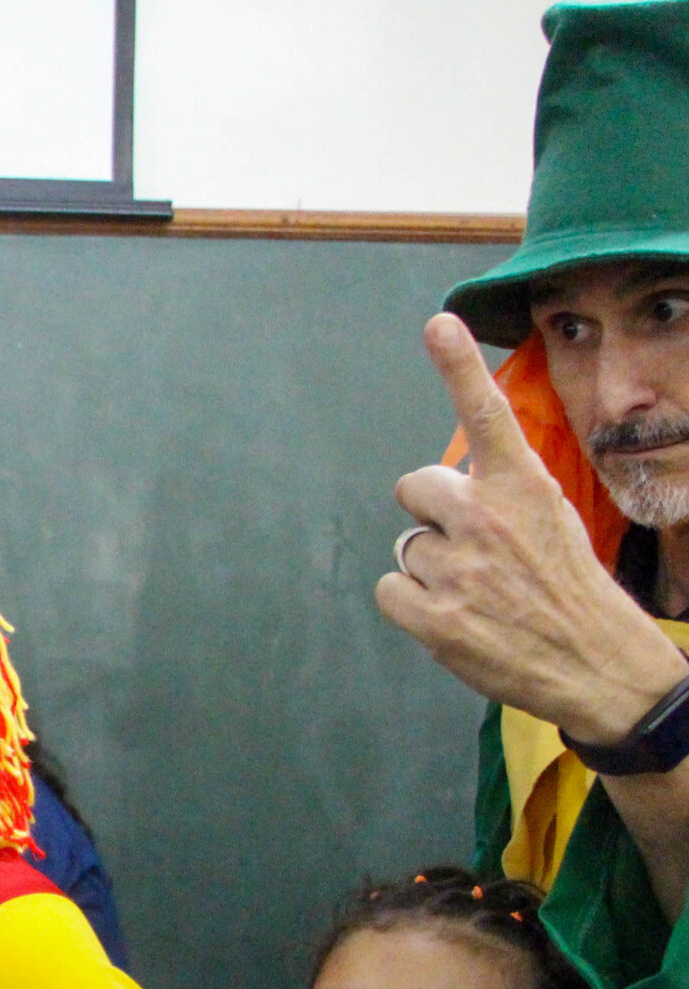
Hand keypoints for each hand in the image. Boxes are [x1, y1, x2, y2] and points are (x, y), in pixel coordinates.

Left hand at [377, 314, 688, 744]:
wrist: (598, 664)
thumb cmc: (569, 588)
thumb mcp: (552, 519)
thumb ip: (501, 493)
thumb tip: (447, 486)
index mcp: (524, 488)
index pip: (486, 416)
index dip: (459, 367)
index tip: (438, 324)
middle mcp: (487, 519)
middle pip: (414, 488)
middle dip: (433, 513)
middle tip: (475, 548)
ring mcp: (459, 569)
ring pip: (407, 547)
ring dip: (431, 567)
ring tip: (479, 592)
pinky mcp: (434, 617)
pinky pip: (389, 588)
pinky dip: (411, 603)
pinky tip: (453, 616)